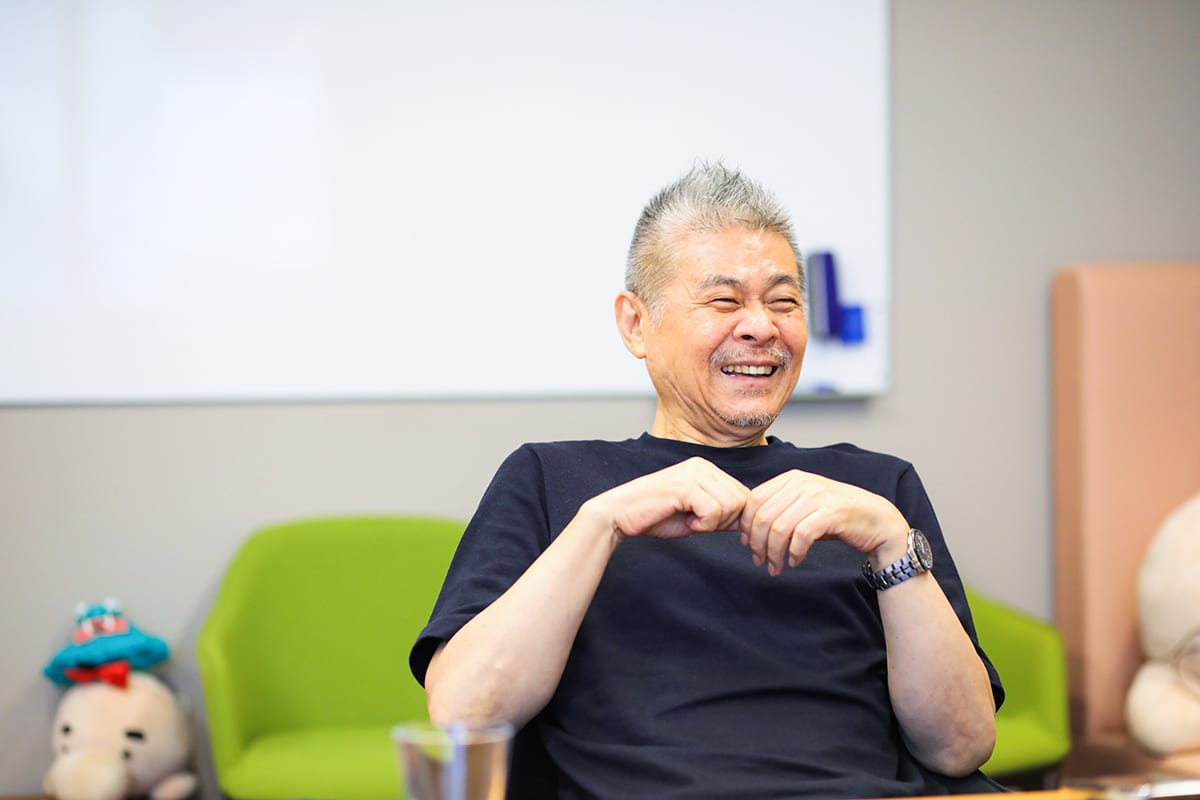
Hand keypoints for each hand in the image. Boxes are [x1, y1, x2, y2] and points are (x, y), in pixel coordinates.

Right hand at [583, 457, 749, 541]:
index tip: (712, 528)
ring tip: (692, 522)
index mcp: (706, 469)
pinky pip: (714, 511)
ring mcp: (694, 473)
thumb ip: (722, 515)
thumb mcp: (697, 516)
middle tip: (699, 525)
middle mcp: (703, 466)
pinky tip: (687, 522)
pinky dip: (704, 525)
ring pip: (731, 505)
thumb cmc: (655, 516)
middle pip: (742, 500)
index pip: (743, 494)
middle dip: (725, 522)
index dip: (735, 518)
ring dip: (713, 524)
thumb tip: (750, 523)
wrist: (619, 515)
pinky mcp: (685, 485)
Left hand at [738, 470, 908, 575]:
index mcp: (791, 478)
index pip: (754, 500)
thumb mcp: (803, 506)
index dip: (745, 525)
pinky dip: (794, 553)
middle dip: (757, 543)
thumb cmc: (836, 517)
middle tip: (760, 561)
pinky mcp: (831, 513)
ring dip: (774, 553)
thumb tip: (746, 527)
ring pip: (780, 528)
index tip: (745, 544)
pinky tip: (795, 562)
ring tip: (775, 567)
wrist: (876, 520)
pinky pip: (801, 536)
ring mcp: (818, 497)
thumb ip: (779, 509)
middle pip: (764, 516)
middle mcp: (803, 483)